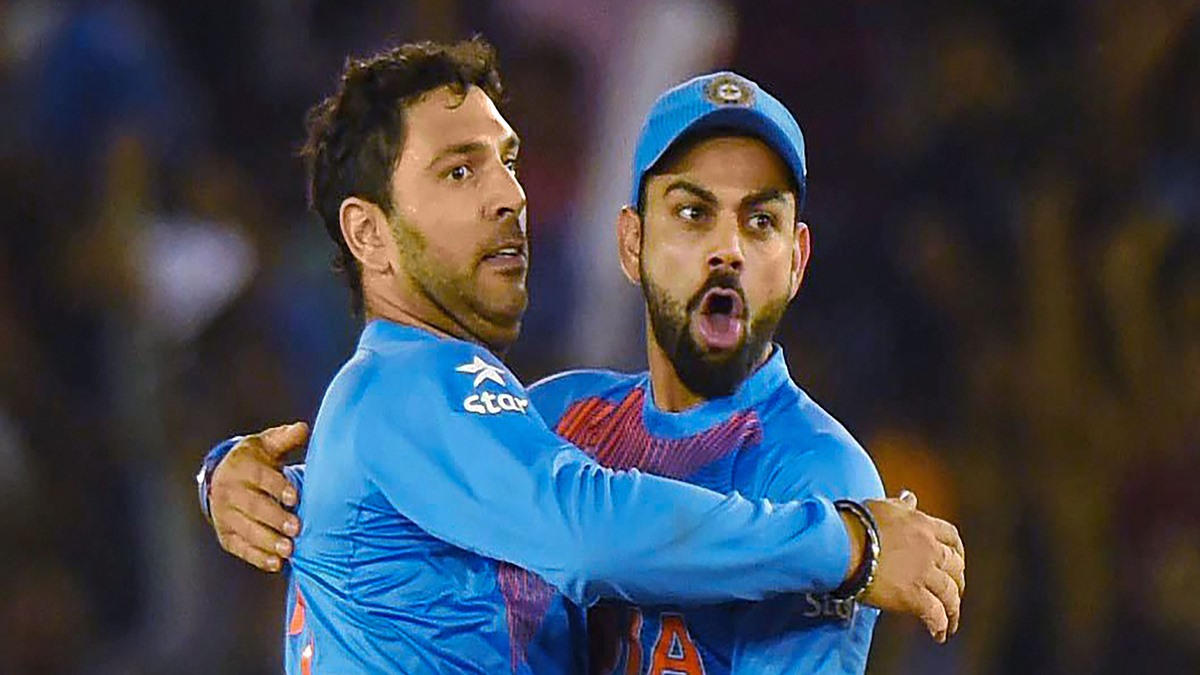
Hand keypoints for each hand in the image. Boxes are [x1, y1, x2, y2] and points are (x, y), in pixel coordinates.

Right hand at [210, 422, 307, 571]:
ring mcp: (224, 515)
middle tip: (296, 528)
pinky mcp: (225, 534)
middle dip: (274, 518)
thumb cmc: (256, 460)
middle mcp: (228, 490)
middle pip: (252, 507)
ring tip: (289, 550)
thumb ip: (285, 438)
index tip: (295, 497)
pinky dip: (257, 557)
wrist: (225, 477)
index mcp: (241, 466)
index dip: (276, 487)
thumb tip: (302, 429)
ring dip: (267, 541)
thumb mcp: (267, 444)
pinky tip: (275, 563)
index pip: (259, 477)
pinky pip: (240, 548)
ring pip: (245, 529)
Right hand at [860, 491, 964, 642]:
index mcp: (923, 525)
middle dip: (958, 583)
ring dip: (952, 609)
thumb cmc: (856, 523)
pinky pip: (935, 613)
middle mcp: (929, 549)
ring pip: (949, 594)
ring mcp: (923, 573)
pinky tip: (938, 633)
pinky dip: (940, 625)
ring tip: (949, 622)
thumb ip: (901, 505)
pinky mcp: (912, 596)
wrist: (841, 545)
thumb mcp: (882, 507)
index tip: (956, 562)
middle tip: (952, 594)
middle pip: (955, 568)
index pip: (952, 537)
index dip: (957, 552)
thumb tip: (911, 497)